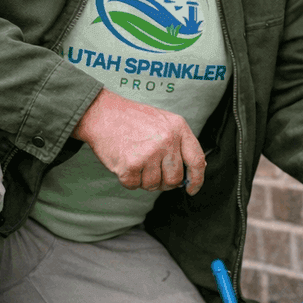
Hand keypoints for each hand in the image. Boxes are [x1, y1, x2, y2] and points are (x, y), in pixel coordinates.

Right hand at [73, 88, 205, 193]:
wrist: (103, 113)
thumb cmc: (133, 119)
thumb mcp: (164, 122)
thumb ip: (181, 143)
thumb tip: (200, 167)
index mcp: (178, 128)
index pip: (196, 160)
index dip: (197, 179)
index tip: (192, 189)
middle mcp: (167, 140)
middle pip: (175, 179)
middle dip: (164, 181)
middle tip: (152, 171)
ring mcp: (149, 153)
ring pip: (154, 185)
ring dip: (144, 180)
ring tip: (136, 160)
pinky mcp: (131, 165)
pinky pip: (134, 186)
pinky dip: (129, 179)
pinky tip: (125, 162)